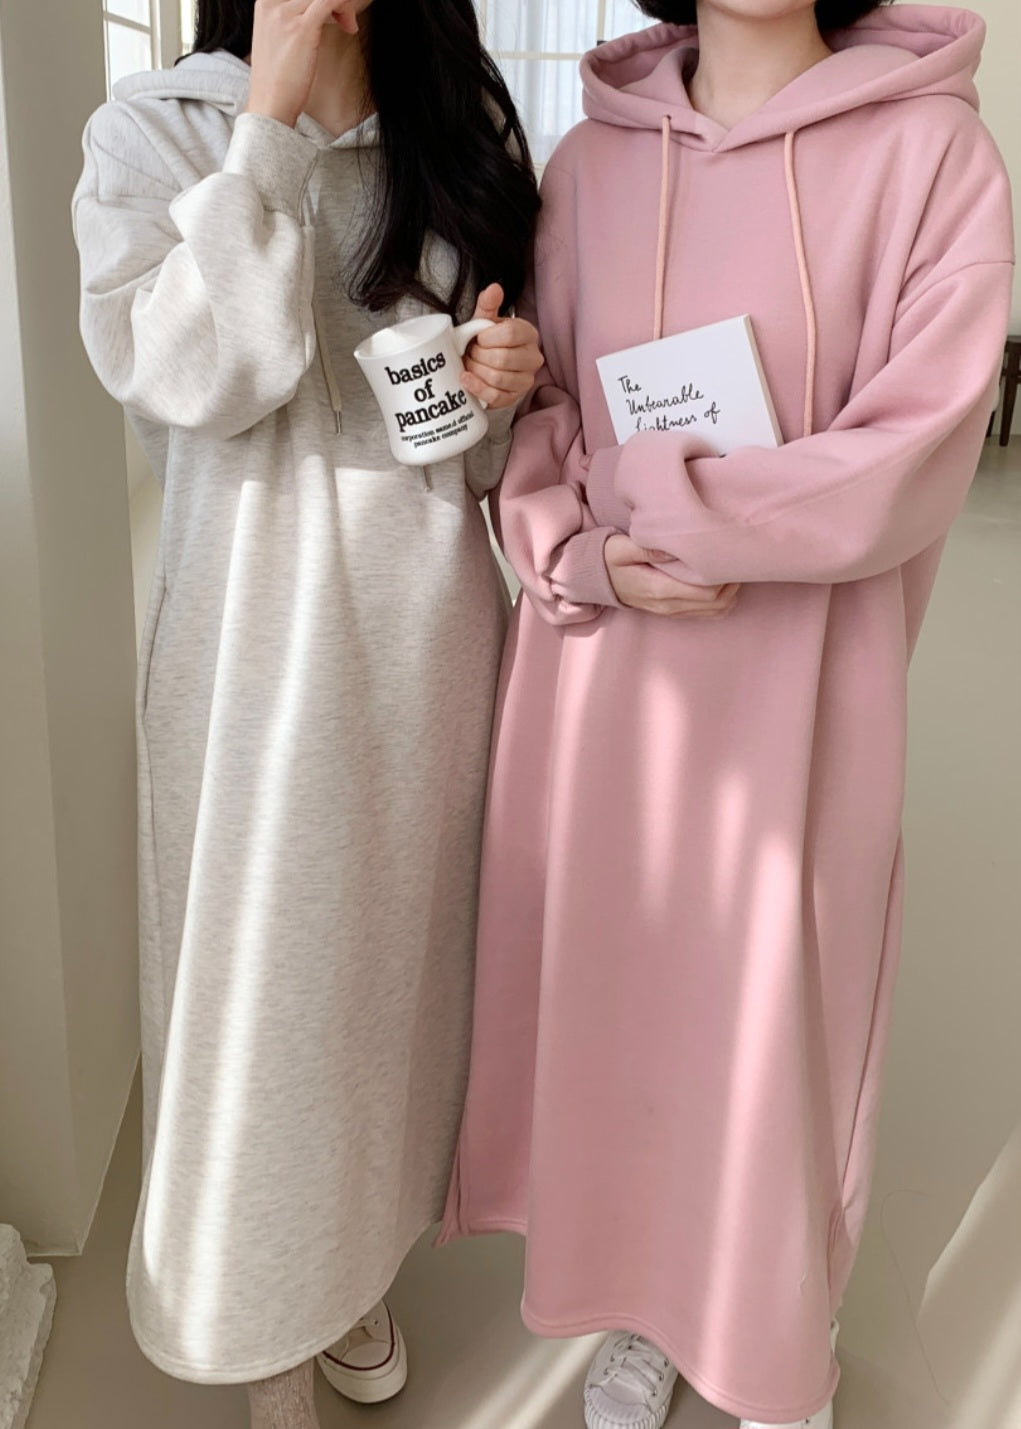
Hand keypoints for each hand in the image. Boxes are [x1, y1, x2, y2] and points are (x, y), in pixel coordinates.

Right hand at [246, 0, 359, 127]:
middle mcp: (272, 2)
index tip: (333, 15)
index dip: (321, 0)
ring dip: (342, 6)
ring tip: (348, 27)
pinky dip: (344, 8)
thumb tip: (321, 11)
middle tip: (345, 21)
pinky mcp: (301, 28)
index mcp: (266, 2)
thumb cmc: (279, 79)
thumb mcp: (280, 38)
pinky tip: (350, 27)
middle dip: (334, 1)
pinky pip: (330, 1)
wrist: (270, 105)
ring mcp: (285, 13)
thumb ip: (295, 19)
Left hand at [461, 284, 543, 410]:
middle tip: (471, 352)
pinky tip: (466, 379)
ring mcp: (526, 380)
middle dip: (479, 356)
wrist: (483, 364)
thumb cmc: (486, 341)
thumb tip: (494, 288)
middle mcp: (533, 358)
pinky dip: (477, 388)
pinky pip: (495, 396)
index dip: (488, 337)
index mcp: (528, 334)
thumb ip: (488, 304)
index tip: (477, 338)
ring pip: (498, 378)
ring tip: (469, 364)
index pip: (511, 334)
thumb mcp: (485, 320)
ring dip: (477, 371)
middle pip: (503, 358)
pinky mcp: (514, 398)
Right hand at [605, 535, 740, 616]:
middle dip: (733, 583)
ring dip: (730, 593)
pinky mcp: (674, 611)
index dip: (725, 576)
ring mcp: (672, 611)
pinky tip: (722, 581)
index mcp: (659, 589)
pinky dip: (721, 600)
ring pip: (716, 610)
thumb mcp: (621, 547)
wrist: (597, 580)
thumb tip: (675, 545)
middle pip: (718, 603)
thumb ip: (648, 547)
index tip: (729, 555)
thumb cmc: (609, 560)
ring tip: (731, 569)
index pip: (706, 591)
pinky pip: (707, 612)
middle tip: (736, 559)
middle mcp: (669, 605)